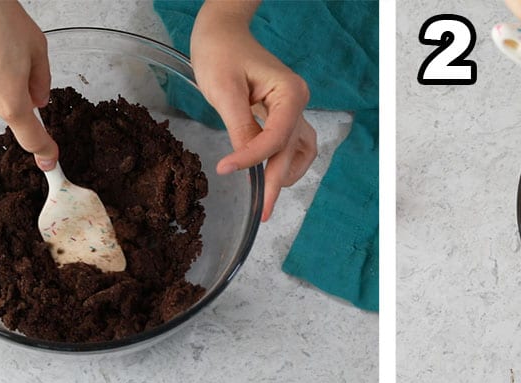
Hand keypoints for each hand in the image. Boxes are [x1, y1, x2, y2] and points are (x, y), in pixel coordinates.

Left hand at [191, 1, 315, 220]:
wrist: (221, 33)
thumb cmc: (220, 52)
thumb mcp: (224, 89)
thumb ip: (241, 127)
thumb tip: (247, 163)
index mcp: (290, 93)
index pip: (276, 137)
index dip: (253, 158)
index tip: (225, 169)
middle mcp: (298, 104)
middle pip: (290, 152)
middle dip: (274, 182)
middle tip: (261, 212)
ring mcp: (294, 112)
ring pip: (300, 154)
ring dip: (285, 175)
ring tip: (264, 197)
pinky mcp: (284, 117)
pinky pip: (292, 148)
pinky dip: (282, 165)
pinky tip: (265, 176)